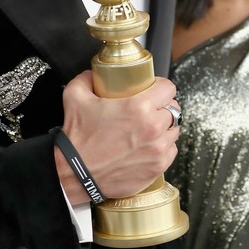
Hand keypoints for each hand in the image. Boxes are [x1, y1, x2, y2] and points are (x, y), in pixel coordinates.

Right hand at [57, 70, 180, 201]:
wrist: (75, 174)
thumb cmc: (78, 139)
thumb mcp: (75, 97)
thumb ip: (86, 79)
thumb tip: (94, 74)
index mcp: (139, 107)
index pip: (168, 88)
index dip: (160, 86)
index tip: (153, 90)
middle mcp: (153, 128)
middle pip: (173, 109)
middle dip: (162, 107)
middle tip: (148, 110)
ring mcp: (158, 150)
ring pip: (174, 130)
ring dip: (164, 127)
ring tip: (149, 129)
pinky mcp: (158, 167)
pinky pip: (170, 151)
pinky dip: (163, 147)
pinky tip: (149, 146)